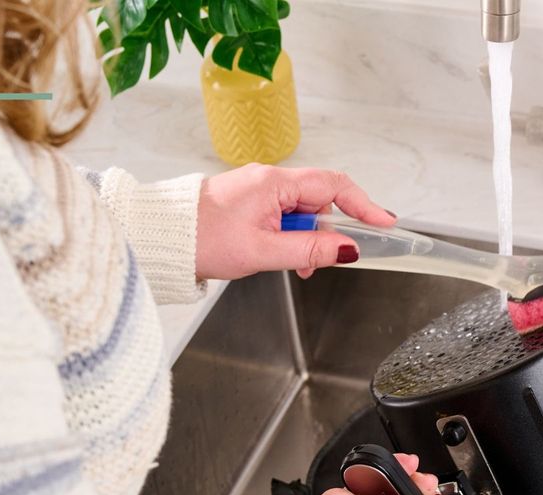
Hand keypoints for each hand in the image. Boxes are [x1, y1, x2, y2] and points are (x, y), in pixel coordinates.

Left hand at [195, 164, 395, 279]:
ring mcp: (258, 190)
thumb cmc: (200, 239)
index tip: (384, 222)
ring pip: (301, 212)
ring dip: (303, 239)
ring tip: (288, 265)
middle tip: (315, 263)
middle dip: (324, 233)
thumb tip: (347, 249)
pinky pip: (282, 216)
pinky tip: (275, 255)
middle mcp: (268, 180)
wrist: (159, 238)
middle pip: (319, 201)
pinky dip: (288, 237)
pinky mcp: (249, 202)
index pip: (333, 186)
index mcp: (273, 183)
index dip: (363, 204)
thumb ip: (309, 251)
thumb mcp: (262, 251)